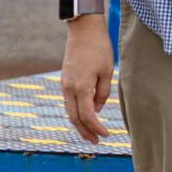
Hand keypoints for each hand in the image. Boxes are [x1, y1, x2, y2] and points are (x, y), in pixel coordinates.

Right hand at [61, 20, 114, 144]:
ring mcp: (64, 84)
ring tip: (90, 132)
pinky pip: (69, 101)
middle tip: (95, 142)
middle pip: (74, 118)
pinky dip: (76, 111)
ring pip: (69, 110)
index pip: (87, 116)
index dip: (96, 128)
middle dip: (84, 132)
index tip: (105, 135)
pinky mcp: (65, 79)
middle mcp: (68, 88)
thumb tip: (98, 109)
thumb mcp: (107, 71)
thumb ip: (103, 92)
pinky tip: (86, 114)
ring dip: (79, 123)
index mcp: (81, 87)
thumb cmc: (99, 48)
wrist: (83, 29)